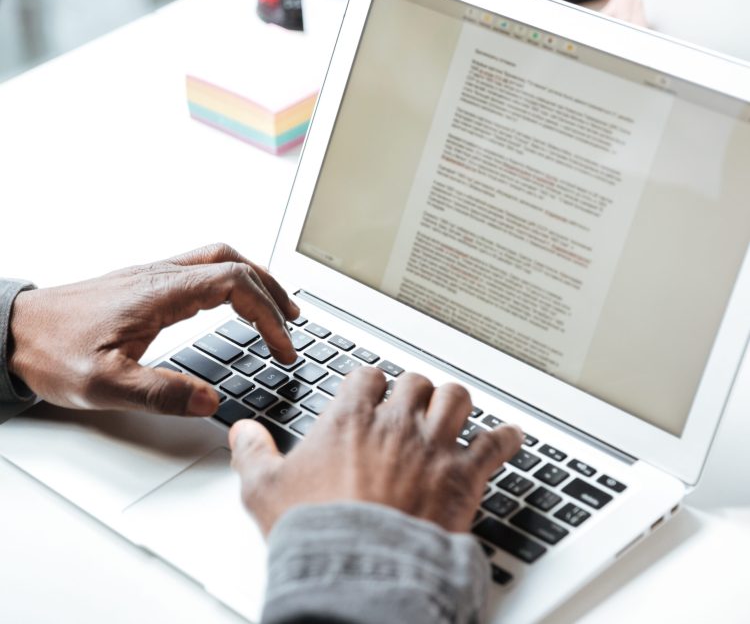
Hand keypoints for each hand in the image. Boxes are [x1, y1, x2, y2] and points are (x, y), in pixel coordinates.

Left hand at [9, 243, 298, 415]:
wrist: (11, 331)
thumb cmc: (51, 352)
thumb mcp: (103, 385)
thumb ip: (160, 393)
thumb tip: (211, 401)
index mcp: (161, 292)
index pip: (235, 285)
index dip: (268, 314)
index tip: (282, 346)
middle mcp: (161, 275)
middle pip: (234, 261)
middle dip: (272, 290)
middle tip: (292, 322)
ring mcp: (153, 275)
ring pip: (218, 259)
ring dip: (253, 279)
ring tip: (274, 307)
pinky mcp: (144, 283)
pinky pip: (201, 268)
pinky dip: (230, 281)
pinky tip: (229, 303)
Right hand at [230, 368, 522, 534]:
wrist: (360, 569)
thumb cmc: (317, 531)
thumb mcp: (264, 491)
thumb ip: (252, 455)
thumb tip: (242, 433)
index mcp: (351, 419)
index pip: (366, 377)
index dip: (370, 383)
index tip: (371, 392)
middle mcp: (395, 423)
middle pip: (415, 382)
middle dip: (414, 393)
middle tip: (412, 407)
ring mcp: (433, 446)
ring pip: (455, 398)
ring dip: (455, 404)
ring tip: (452, 413)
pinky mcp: (464, 475)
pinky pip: (495, 444)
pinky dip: (506, 439)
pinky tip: (510, 437)